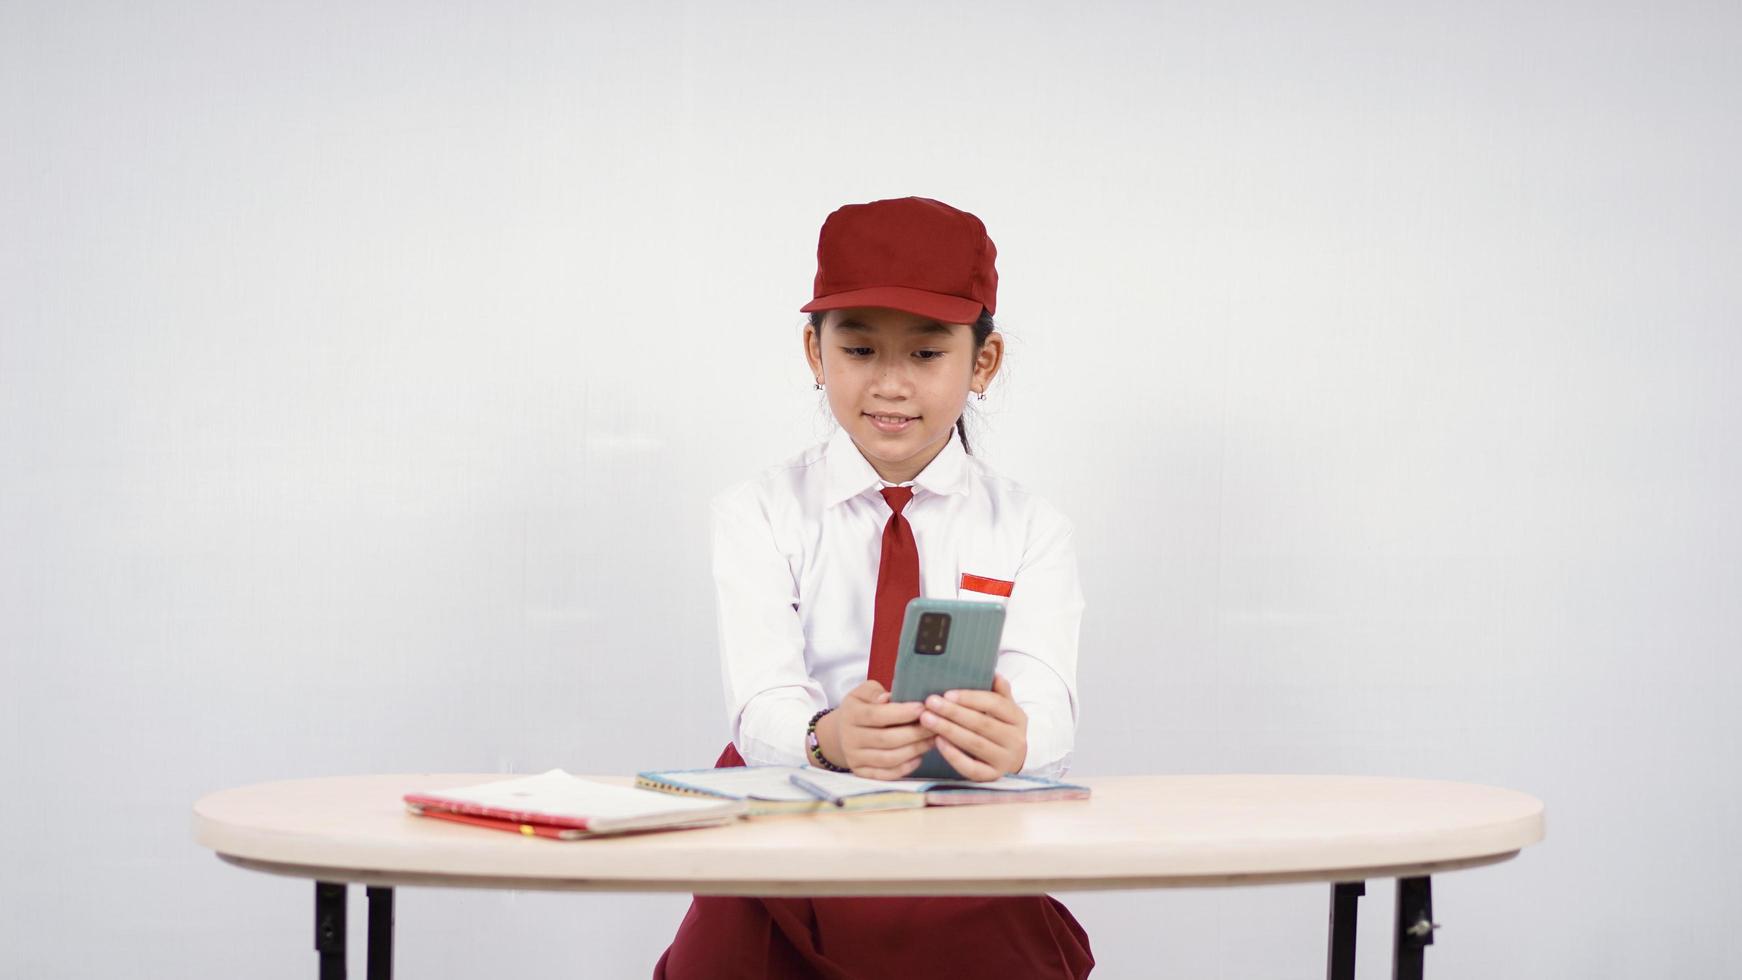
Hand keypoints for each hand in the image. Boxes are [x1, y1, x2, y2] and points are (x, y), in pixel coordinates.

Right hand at [817, 680, 936, 779]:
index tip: (923, 708)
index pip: (876, 715)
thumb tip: (887, 699)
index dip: (901, 713)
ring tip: (932, 740)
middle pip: (885, 739)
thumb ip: (875, 692)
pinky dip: (905, 767)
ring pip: (889, 758)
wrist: (842, 732)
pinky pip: (886, 774)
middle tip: (935, 726)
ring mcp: (854, 758)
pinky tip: (919, 757)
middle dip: (914, 733)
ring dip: (914, 750)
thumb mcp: (864, 692)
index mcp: (851, 714)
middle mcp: (850, 738)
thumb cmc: (862, 707)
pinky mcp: (861, 772)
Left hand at [917, 673, 1027, 780]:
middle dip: (953, 713)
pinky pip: (971, 768)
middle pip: (982, 724)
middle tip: (930, 703)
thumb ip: (1000, 692)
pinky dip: (954, 756)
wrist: (1014, 757)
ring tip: (927, 719)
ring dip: (949, 730)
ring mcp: (1004, 761)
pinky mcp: (992, 777)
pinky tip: (938, 742)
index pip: (995, 705)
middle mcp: (1015, 740)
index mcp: (1018, 718)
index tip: (947, 694)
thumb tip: (994, 674)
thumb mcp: (1006, 708)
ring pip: (974, 744)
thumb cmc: (1002, 726)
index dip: (970, 698)